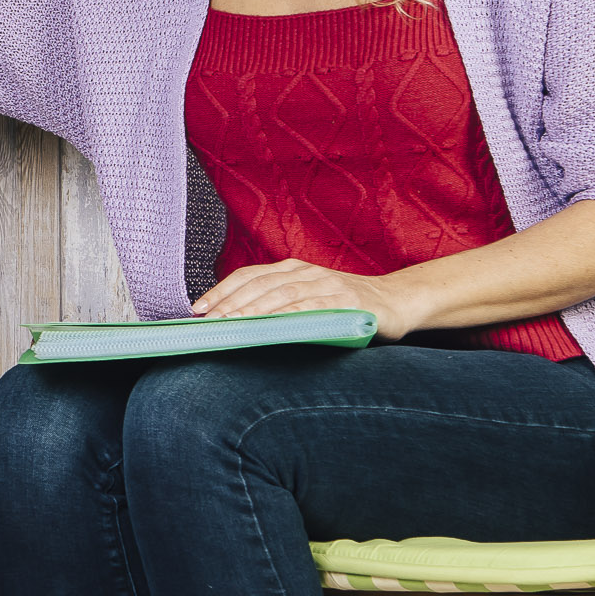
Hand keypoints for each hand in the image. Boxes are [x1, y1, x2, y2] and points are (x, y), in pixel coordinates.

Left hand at [194, 259, 419, 340]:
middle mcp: (306, 272)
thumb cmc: (346, 305)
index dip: (221, 290)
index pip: (248, 276)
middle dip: (230, 303)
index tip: (198, 308)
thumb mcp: (308, 299)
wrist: (397, 301)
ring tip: (231, 324)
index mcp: (293, 269)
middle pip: (259, 285)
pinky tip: (271, 326)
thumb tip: (235, 324)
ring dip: (253, 310)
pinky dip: (288, 316)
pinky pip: (311, 307)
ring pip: (281, 295)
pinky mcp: (345, 301)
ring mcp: (326, 285)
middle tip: (208, 321)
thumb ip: (279, 306)